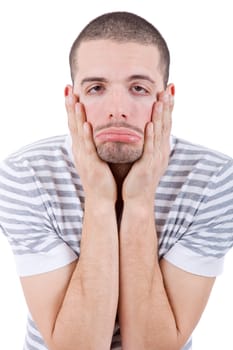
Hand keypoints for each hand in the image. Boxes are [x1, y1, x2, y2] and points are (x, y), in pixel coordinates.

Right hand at [65, 86, 116, 202]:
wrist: (103, 198)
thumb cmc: (103, 178)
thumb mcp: (97, 158)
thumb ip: (96, 145)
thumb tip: (97, 133)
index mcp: (82, 148)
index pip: (75, 124)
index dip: (72, 108)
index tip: (71, 91)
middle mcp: (80, 150)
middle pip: (73, 124)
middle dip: (70, 106)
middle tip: (67, 88)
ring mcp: (84, 157)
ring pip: (78, 133)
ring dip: (76, 116)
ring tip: (74, 99)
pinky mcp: (92, 165)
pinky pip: (89, 148)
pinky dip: (86, 135)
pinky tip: (85, 124)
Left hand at [122, 89, 173, 203]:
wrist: (137, 199)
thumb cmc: (138, 178)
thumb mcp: (145, 158)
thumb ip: (146, 144)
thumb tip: (144, 129)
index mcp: (159, 149)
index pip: (165, 124)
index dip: (167, 108)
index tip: (167, 92)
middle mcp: (161, 152)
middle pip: (165, 125)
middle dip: (167, 107)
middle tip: (168, 89)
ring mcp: (155, 159)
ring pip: (159, 134)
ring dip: (160, 117)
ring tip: (160, 100)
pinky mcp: (147, 166)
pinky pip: (149, 148)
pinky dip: (149, 136)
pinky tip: (149, 124)